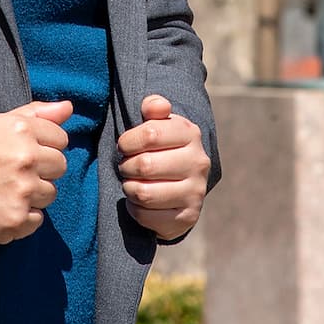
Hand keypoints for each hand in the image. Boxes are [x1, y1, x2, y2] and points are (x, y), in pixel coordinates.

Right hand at [0, 100, 71, 243]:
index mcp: (22, 131)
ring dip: (32, 194)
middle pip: (60, 166)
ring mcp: (22, 191)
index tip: (22, 151)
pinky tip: (2, 207)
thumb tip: (69, 107)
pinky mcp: (16, 219)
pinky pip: (37, 219)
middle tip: (14, 171)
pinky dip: (23, 217)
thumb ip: (37, 113)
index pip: (60, 138)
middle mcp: (26, 159)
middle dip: (42, 169)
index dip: (43, 145)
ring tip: (5, 189)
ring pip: (50, 194)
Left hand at [117, 94, 210, 241]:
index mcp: (190, 134)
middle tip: (126, 166)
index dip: (128, 141)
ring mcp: (196, 192)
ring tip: (131, 183)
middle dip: (126, 166)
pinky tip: (139, 201)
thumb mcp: (159, 123)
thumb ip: (154, 107)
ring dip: (129, 188)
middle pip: (145, 165)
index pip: (150, 134)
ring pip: (144, 193)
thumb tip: (155, 106)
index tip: (124, 146)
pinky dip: (135, 209)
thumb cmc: (161, 147)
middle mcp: (198, 163)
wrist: (182, 183)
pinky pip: (147, 215)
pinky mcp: (188, 217)